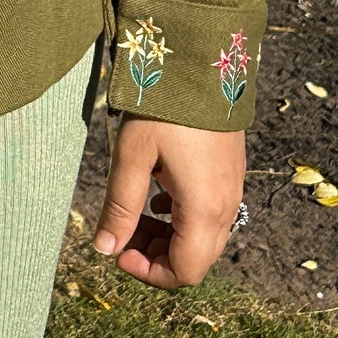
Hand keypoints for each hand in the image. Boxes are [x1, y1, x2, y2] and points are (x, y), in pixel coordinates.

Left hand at [93, 115, 245, 287]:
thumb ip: (120, 206)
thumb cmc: (163, 109)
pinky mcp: (230, 173)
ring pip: (202, 237)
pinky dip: (181, 217)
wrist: (201, 64)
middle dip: (156, 257)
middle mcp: (226, 207)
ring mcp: (232, 189)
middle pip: (195, 259)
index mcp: (204, 210)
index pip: (184, 272)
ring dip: (168, 237)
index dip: (149, 272)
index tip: (118, 251)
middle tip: (122, 233)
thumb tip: (104, 249)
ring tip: (134, 213)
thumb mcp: (132, 156)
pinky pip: (209, 213)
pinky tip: (157, 193)